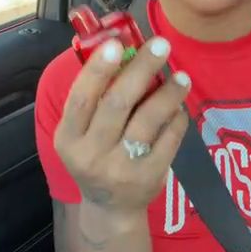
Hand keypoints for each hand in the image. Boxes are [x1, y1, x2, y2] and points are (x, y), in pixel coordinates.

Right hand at [54, 36, 190, 213]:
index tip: (117, 43)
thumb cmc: (95, 157)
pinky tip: (180, 105)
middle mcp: (91, 154)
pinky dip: (177, 118)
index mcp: (68, 138)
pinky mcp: (149, 176)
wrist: (111, 207)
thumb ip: (94, 100)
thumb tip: (122, 51)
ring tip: (182, 76)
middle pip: (118, 103)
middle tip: (162, 45)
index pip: (81, 98)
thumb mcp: (80, 134)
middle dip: (142, 69)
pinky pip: (168, 139)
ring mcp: (121, 167)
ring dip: (168, 93)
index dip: (98, 69)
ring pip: (148, 120)